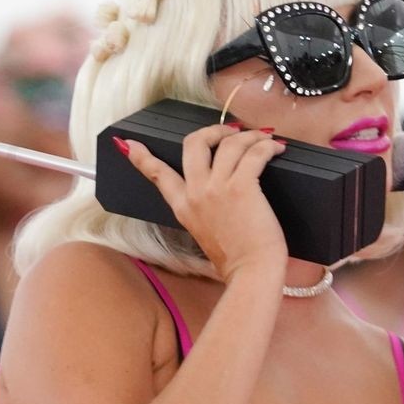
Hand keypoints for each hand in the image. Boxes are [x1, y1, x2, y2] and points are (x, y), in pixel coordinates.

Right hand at [116, 124, 287, 279]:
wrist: (250, 273)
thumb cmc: (236, 260)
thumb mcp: (204, 235)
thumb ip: (202, 213)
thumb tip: (214, 195)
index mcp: (183, 207)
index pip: (158, 174)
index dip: (141, 156)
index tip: (128, 143)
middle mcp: (195, 194)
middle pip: (193, 143)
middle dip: (213, 130)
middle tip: (232, 131)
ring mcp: (216, 189)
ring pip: (228, 143)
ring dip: (249, 135)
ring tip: (263, 139)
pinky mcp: (241, 188)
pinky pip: (253, 154)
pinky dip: (266, 147)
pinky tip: (275, 149)